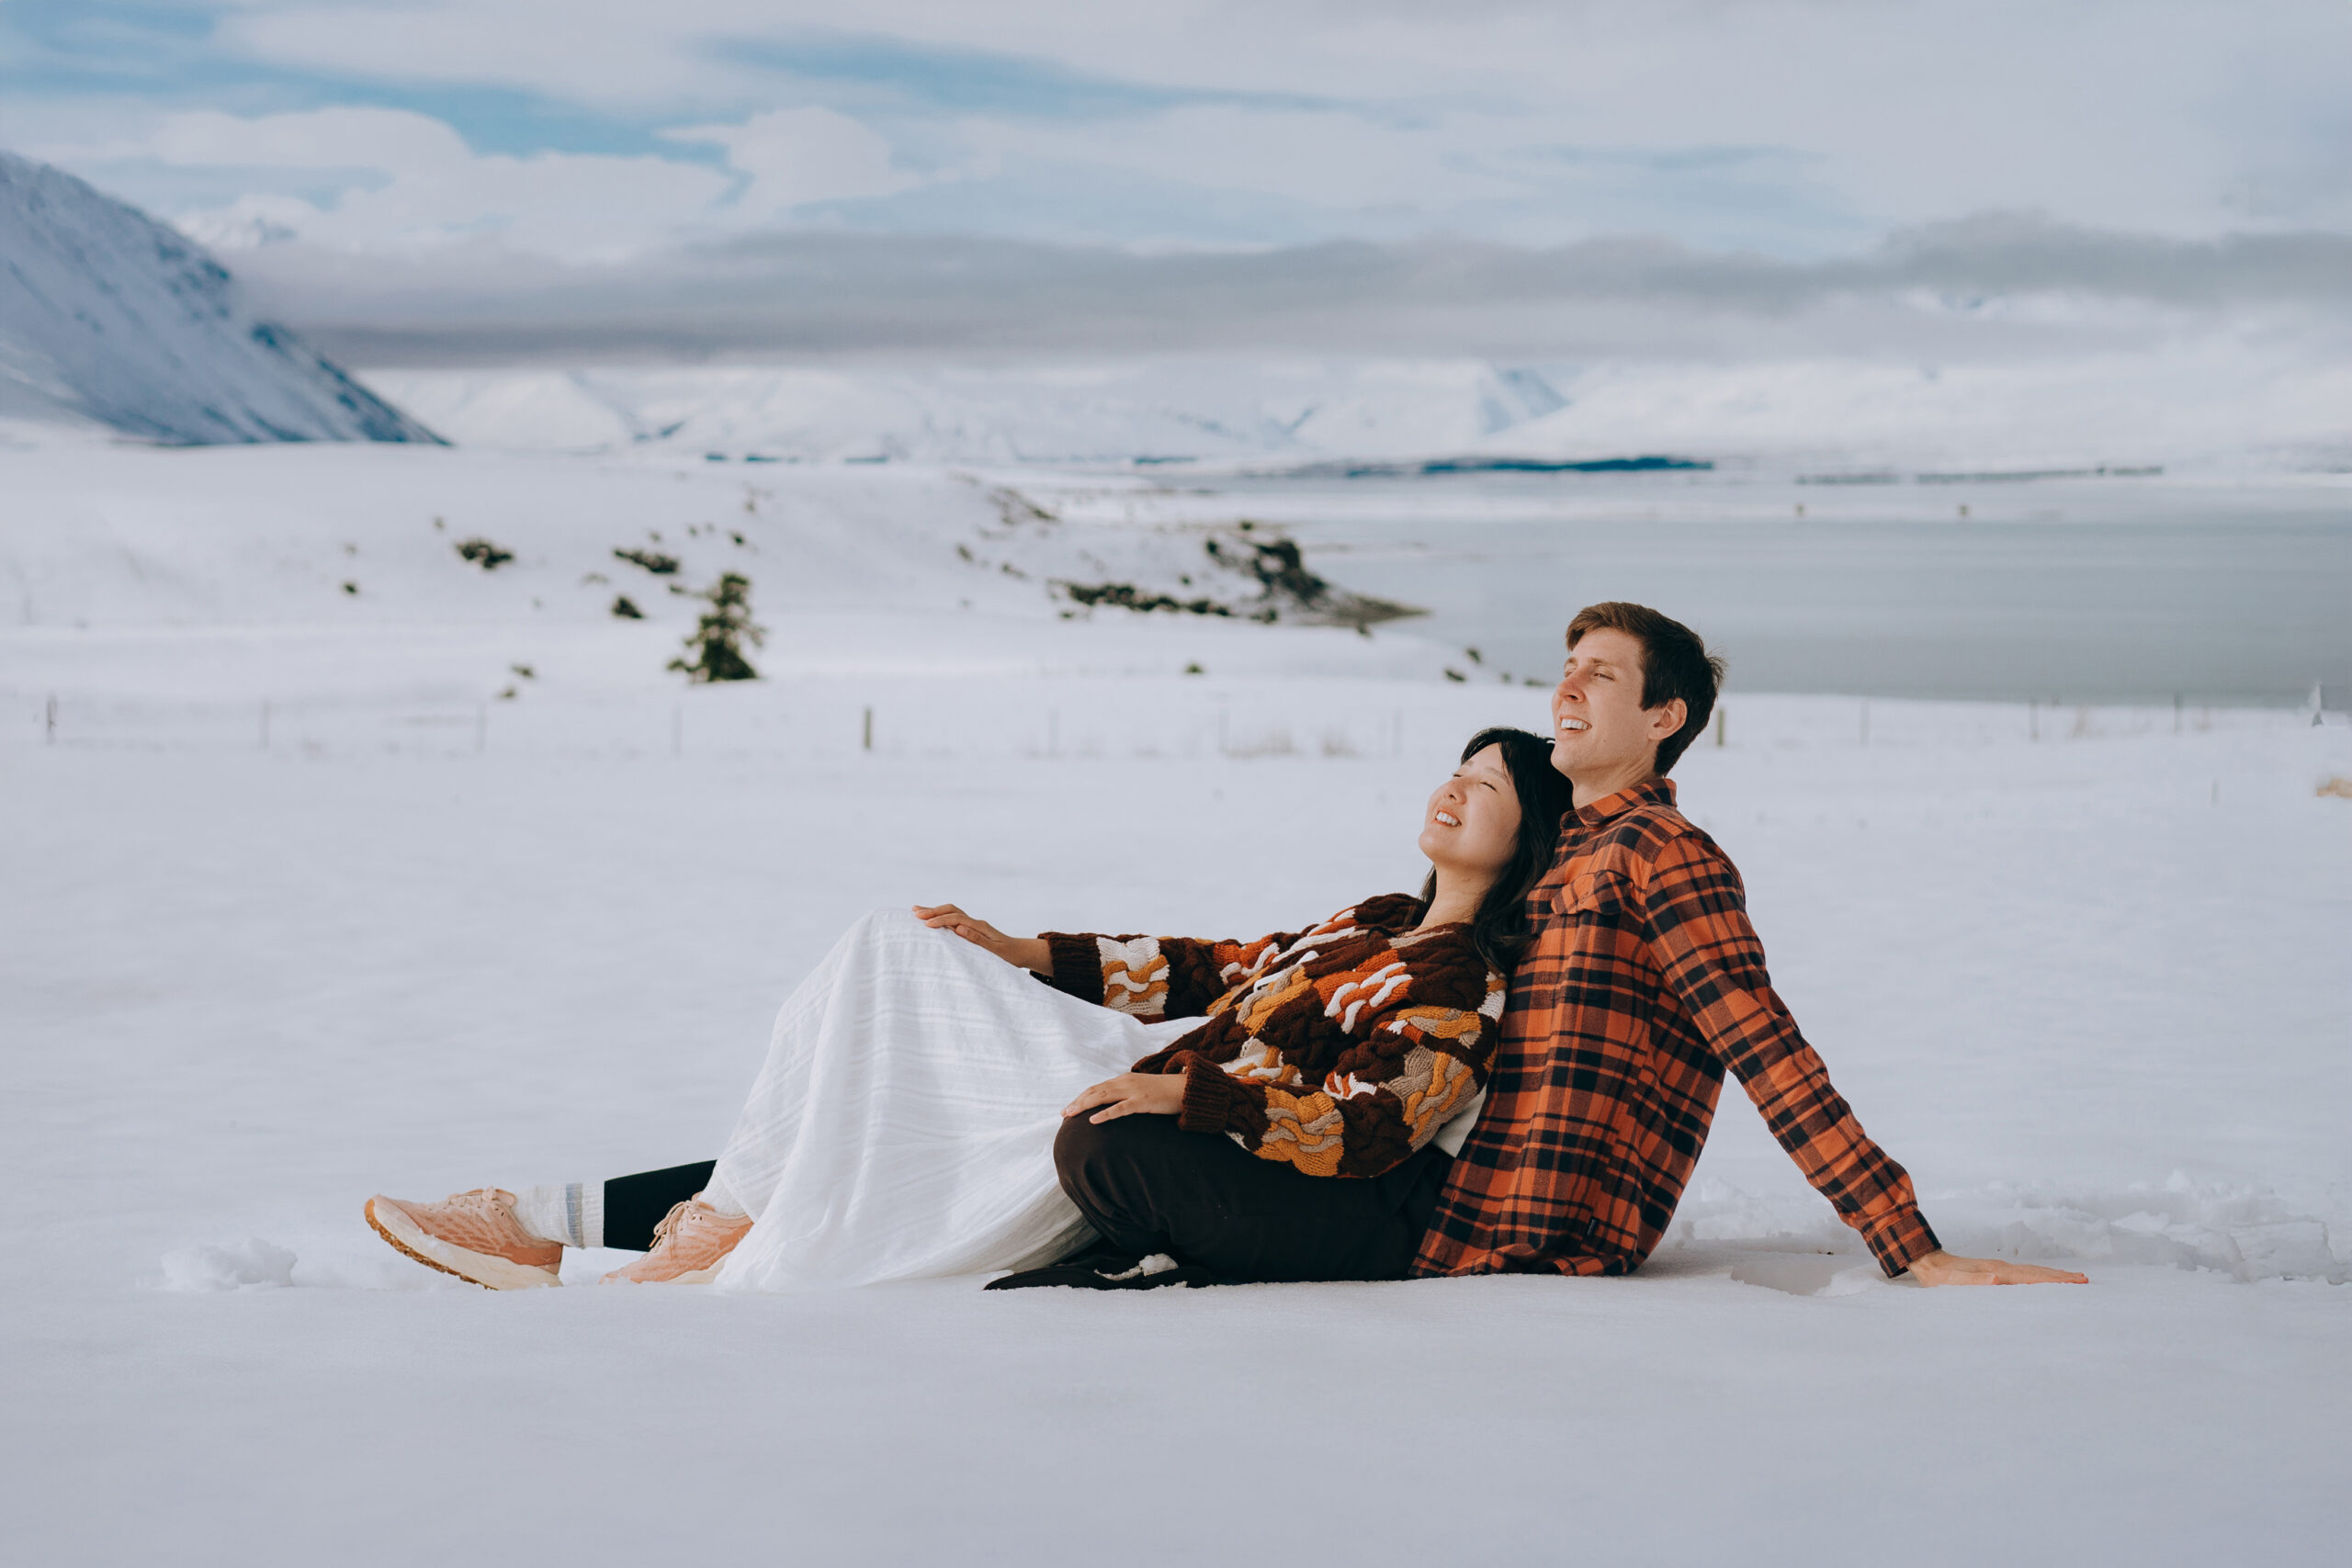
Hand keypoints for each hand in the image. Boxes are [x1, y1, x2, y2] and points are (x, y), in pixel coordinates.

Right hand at [913, 904, 1049, 972]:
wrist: (1019, 952)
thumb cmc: (1008, 955)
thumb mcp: (995, 951)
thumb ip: (977, 940)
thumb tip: (959, 929)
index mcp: (980, 926)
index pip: (956, 919)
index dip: (940, 920)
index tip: (925, 924)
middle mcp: (975, 922)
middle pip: (951, 910)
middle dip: (933, 911)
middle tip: (915, 913)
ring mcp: (972, 924)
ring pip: (951, 912)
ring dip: (935, 911)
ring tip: (916, 911)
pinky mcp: (970, 928)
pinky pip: (952, 919)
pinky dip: (940, 916)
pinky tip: (931, 919)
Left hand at [1063, 1071, 1186, 1123]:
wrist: (1187, 1089)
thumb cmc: (1165, 1093)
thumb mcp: (1142, 1091)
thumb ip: (1128, 1096)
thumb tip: (1114, 1106)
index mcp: (1124, 1079)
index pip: (1097, 1088)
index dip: (1081, 1097)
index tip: (1069, 1108)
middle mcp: (1126, 1082)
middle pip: (1095, 1091)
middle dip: (1077, 1102)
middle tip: (1063, 1114)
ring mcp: (1134, 1091)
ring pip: (1102, 1097)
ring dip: (1084, 1106)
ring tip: (1070, 1114)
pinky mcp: (1143, 1101)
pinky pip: (1120, 1108)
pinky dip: (1105, 1114)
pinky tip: (1093, 1120)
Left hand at [1905, 1249, 2088, 1286]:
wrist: (1928, 1263)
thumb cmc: (1942, 1278)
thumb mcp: (1954, 1283)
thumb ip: (1975, 1282)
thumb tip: (1998, 1279)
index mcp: (1997, 1272)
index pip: (2032, 1278)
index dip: (2054, 1280)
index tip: (2076, 1281)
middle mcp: (2002, 1268)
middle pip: (2037, 1272)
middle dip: (2061, 1277)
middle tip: (2085, 1280)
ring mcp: (2000, 1268)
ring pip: (2032, 1272)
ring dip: (2053, 1276)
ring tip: (2073, 1279)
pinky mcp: (1996, 1272)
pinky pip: (2024, 1275)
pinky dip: (2039, 1277)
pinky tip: (2043, 1281)